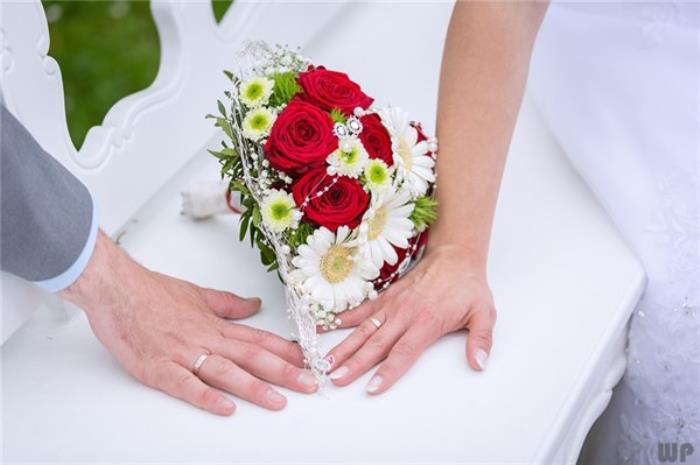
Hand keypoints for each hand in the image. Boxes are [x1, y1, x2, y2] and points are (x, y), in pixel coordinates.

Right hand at [61, 232, 317, 415]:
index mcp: (215, 324)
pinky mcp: (158, 368)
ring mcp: (183, 354)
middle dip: (284, 372)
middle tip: (310, 384)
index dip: (286, 351)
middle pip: (252, 356)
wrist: (116, 288)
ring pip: (226, 372)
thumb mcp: (198, 294)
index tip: (309, 361)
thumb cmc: (152, 291)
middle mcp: (205, 339)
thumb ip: (228, 304)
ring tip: (279, 401)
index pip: (259, 339)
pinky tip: (225, 407)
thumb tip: (253, 306)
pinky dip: (206, 396)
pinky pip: (186, 385)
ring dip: (255, 388)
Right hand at [324, 244, 496, 393]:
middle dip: (354, 364)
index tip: (372, 388)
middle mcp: (404, 315)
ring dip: (343, 347)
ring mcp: (391, 306)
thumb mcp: (483, 313)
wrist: (454, 256)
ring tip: (325, 362)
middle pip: (375, 345)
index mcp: (426, 322)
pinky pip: (359, 310)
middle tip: (335, 379)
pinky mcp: (384, 298)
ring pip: (363, 330)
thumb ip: (481, 340)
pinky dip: (341, 319)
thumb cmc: (467, 286)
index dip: (387, 372)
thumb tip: (477, 364)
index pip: (403, 353)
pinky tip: (324, 327)